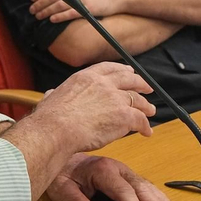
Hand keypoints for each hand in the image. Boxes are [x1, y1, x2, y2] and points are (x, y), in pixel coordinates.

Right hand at [28, 62, 155, 152]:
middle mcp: (103, 84)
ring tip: (150, 111)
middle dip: (140, 83)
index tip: (129, 72)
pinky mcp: (123, 115)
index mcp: (86, 77)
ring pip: (137, 100)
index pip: (109, 68)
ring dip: (146, 106)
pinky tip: (146, 132)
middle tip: (147, 88)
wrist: (56, 130)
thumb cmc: (50, 118)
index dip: (122, 70)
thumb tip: (50, 94)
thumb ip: (55, 94)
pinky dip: (145, 126)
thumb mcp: (51, 98)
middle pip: (129, 79)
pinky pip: (140, 119)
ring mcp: (115, 98)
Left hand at [45, 154, 177, 200]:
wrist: (61, 154)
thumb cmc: (62, 173)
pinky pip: (147, 187)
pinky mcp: (128, 176)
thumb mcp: (61, 188)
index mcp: (103, 169)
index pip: (124, 191)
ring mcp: (125, 171)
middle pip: (142, 188)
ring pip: (148, 187)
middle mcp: (118, 168)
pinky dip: (160, 198)